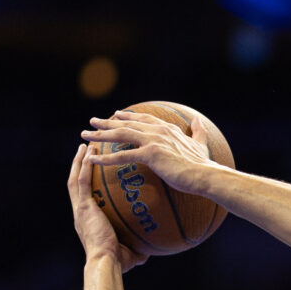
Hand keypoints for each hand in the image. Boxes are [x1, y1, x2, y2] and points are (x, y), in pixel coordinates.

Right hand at [67, 143, 147, 271]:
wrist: (106, 264)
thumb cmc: (118, 263)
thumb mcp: (130, 253)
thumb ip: (136, 248)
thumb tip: (148, 251)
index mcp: (88, 221)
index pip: (87, 197)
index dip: (87, 183)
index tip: (93, 172)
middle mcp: (81, 212)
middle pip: (77, 183)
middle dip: (80, 166)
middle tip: (87, 150)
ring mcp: (80, 208)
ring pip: (76, 178)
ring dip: (80, 161)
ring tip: (87, 145)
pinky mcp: (83, 207)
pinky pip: (82, 181)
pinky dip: (84, 165)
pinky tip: (89, 152)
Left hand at [81, 111, 215, 195]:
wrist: (205, 174)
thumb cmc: (203, 164)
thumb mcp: (201, 143)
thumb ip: (198, 131)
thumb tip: (197, 119)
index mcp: (167, 128)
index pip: (143, 118)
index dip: (128, 116)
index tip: (116, 114)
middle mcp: (157, 130)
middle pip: (127, 123)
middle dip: (107, 122)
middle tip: (91, 121)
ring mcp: (153, 140)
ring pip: (121, 134)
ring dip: (100, 134)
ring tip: (85, 135)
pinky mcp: (150, 154)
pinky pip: (123, 156)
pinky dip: (106, 158)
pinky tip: (93, 159)